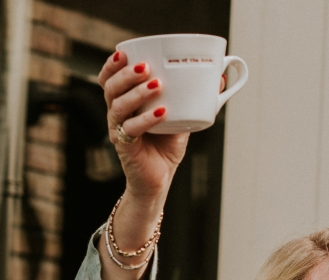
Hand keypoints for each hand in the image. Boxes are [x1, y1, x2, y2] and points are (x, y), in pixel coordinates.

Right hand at [99, 51, 187, 202]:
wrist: (160, 178)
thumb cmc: (166, 145)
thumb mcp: (181, 117)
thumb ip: (193, 98)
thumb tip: (219, 78)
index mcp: (125, 102)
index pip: (109, 80)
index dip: (112, 66)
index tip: (123, 53)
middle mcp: (117, 114)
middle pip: (111, 89)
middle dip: (126, 75)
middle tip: (145, 67)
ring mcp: (119, 130)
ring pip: (119, 106)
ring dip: (137, 94)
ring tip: (156, 85)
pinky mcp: (125, 147)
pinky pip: (131, 130)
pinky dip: (146, 120)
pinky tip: (161, 113)